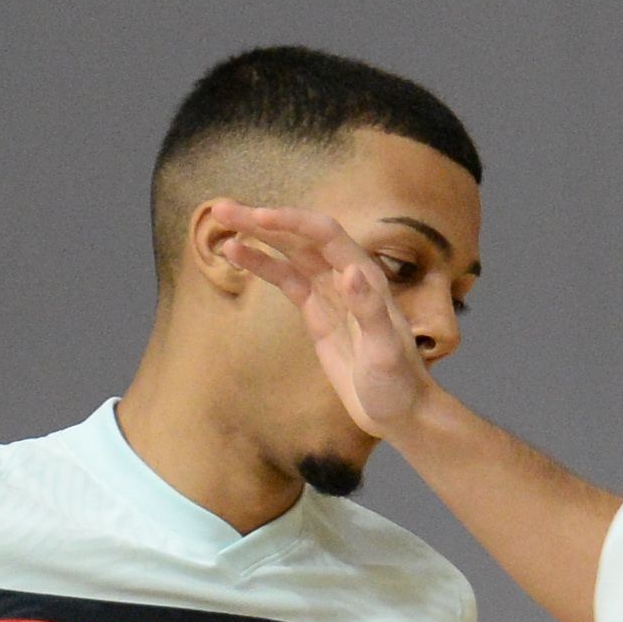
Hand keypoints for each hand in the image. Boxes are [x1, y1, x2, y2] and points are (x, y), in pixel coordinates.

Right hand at [212, 207, 436, 445]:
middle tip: (223, 209)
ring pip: (289, 254)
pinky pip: (286, 279)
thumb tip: (349, 272)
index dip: (292, 223)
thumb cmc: (398, 384)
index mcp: (366, 278)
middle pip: (301, 237)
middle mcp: (347, 276)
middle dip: (263, 221)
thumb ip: (369, 311)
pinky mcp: (316, 312)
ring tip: (222, 224)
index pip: (325, 236)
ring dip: (257, 237)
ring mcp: (329, 293)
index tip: (259, 217)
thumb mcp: (385, 351)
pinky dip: (262, 265)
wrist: (400, 412)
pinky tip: (238, 254)